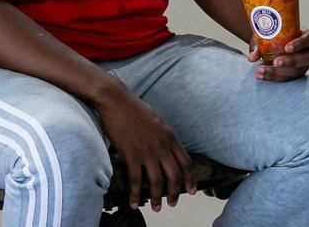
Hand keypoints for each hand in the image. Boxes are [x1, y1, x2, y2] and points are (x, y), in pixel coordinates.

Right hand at [94, 82, 195, 212]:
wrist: (116, 100)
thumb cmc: (135, 109)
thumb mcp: (158, 121)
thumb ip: (165, 137)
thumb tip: (168, 150)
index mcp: (170, 136)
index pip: (186, 162)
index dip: (190, 179)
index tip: (192, 191)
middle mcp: (162, 145)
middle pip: (174, 175)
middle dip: (175, 193)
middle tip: (172, 203)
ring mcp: (147, 151)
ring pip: (157, 181)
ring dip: (158, 198)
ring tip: (157, 208)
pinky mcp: (131, 154)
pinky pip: (136, 180)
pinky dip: (136, 195)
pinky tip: (134, 203)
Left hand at [248, 28, 308, 80]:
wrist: (270, 41)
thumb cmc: (273, 33)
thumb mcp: (266, 33)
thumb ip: (260, 42)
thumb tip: (253, 56)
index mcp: (305, 35)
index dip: (300, 43)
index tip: (287, 48)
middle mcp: (307, 50)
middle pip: (308, 57)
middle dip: (291, 61)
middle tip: (276, 62)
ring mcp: (302, 64)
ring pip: (296, 71)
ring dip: (278, 72)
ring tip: (261, 70)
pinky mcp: (294, 74)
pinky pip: (287, 78)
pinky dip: (272, 77)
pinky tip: (261, 75)